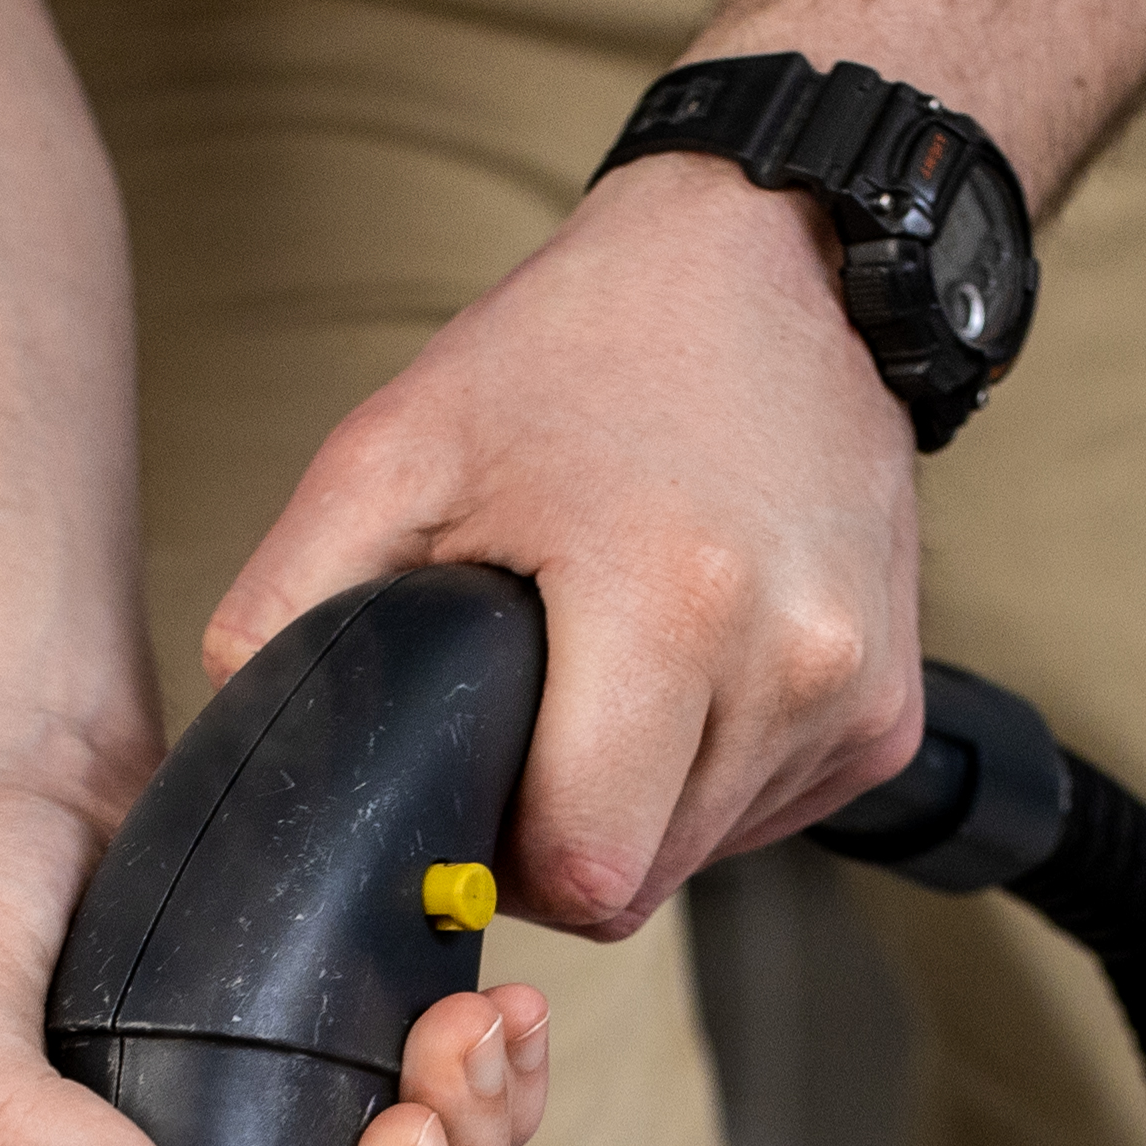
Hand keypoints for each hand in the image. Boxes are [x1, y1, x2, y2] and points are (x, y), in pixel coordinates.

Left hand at [203, 153, 929, 940]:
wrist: (779, 262)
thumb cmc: (584, 350)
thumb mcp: (394, 447)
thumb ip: (294, 606)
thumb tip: (253, 752)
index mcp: (675, 601)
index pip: (582, 869)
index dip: (501, 858)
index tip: (473, 783)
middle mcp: (795, 661)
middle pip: (638, 884)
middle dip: (558, 835)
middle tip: (527, 712)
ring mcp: (857, 696)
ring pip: (701, 860)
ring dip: (634, 807)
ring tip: (609, 668)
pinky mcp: (891, 714)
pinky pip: (766, 817)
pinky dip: (707, 779)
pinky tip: (685, 669)